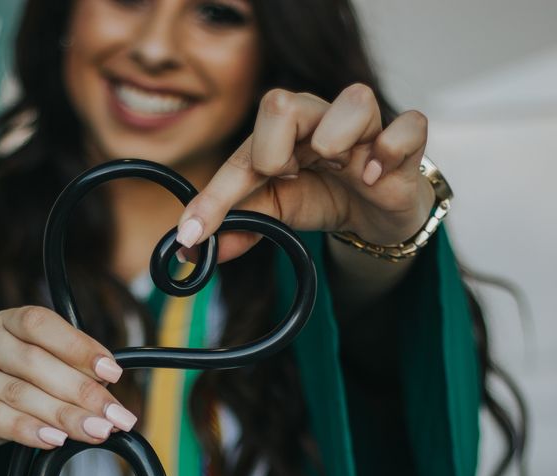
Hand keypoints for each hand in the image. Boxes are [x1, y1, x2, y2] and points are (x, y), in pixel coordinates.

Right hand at [0, 306, 136, 472]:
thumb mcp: (29, 376)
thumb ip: (64, 373)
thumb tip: (107, 388)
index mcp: (2, 323)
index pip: (40, 323)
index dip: (78, 345)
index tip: (112, 372)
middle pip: (35, 362)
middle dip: (83, 391)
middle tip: (116, 416)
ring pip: (18, 392)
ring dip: (64, 414)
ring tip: (96, 431)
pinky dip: (27, 429)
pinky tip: (53, 440)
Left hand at [175, 84, 434, 263]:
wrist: (374, 212)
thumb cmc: (323, 195)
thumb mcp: (277, 211)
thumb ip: (241, 223)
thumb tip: (194, 249)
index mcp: (283, 132)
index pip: (242, 152)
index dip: (216, 195)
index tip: (195, 232)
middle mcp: (320, 119)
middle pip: (282, 103)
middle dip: (272, 151)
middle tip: (284, 178)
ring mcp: (366, 129)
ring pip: (354, 99)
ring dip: (334, 137)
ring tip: (334, 167)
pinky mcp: (405, 145)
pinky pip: (409, 126)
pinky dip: (389, 149)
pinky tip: (371, 175)